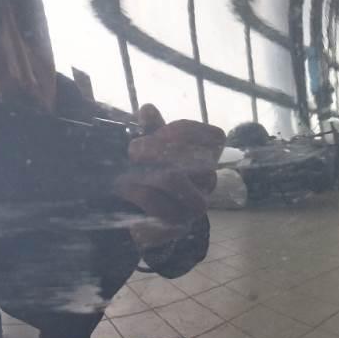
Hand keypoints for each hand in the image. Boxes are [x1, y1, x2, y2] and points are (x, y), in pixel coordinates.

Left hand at [115, 104, 224, 247]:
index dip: (184, 131)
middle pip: (192, 158)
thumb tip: (148, 109)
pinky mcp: (178, 228)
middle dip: (157, 149)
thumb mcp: (152, 147)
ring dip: (144, 173)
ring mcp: (195, 206)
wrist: (142, 215)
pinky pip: (160, 209)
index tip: (158, 132)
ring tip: (124, 173)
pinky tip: (127, 190)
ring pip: (175, 181)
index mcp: (208, 158)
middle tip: (132, 149)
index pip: (214, 138)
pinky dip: (139, 196)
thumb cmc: (151, 172)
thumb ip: (151, 129)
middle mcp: (208, 182)